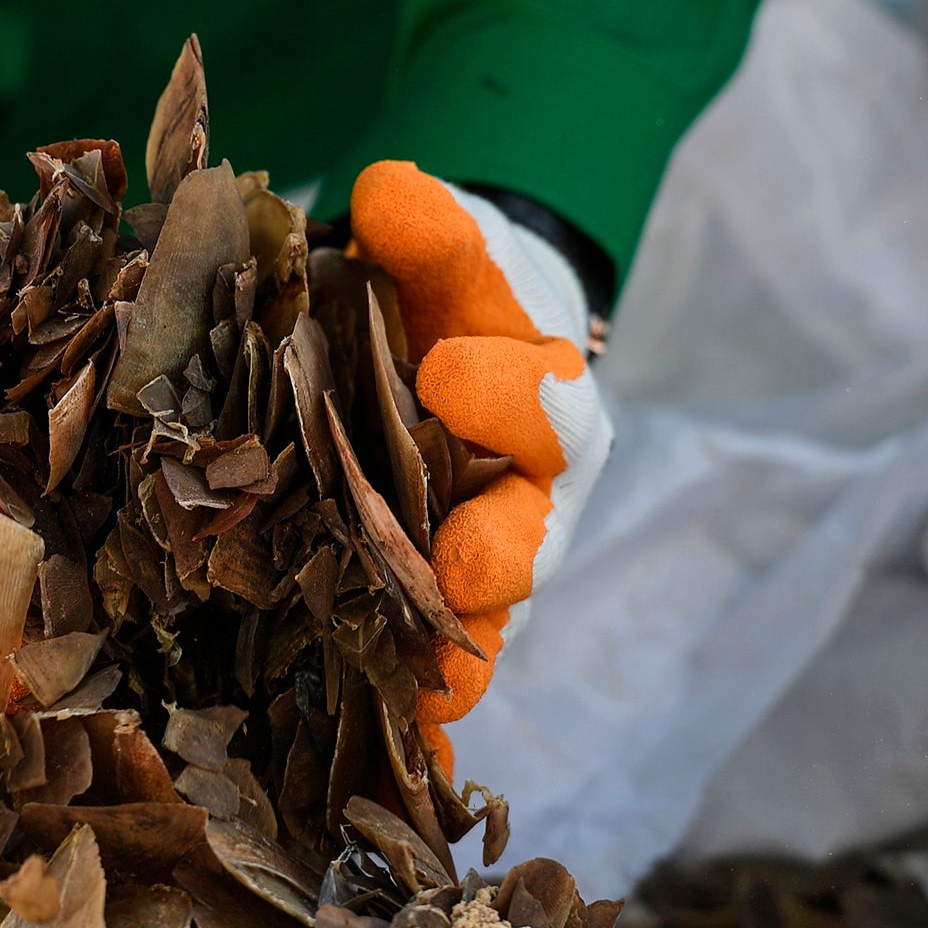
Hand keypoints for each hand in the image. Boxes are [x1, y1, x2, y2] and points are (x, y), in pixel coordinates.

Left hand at [351, 162, 612, 773]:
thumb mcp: (451, 250)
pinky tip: (413, 736)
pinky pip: (442, 650)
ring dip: (467, 647)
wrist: (450, 343)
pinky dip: (438, 693)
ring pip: (490, 607)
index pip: (540, 397)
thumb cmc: (454, 295)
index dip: (505, 394)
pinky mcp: (435, 588)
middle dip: (500, 554)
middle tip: (462, 575)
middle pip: (533, 528)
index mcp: (538, 396)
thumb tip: (387, 191)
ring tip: (436, 694)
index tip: (447, 373)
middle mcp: (527, 485)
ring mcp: (486, 544)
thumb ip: (433, 228)